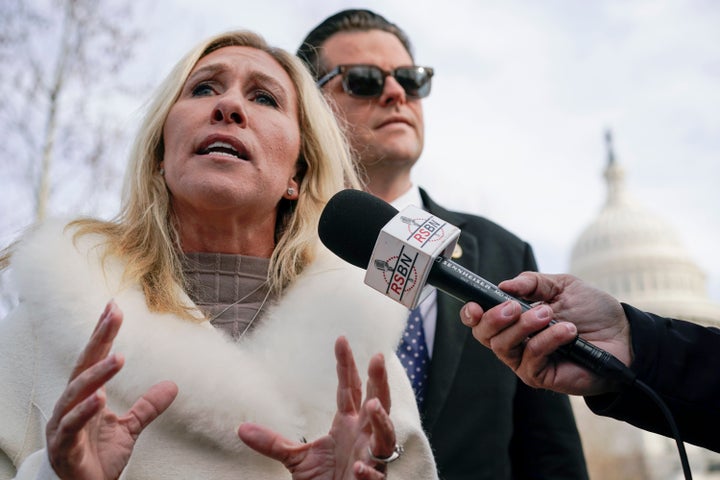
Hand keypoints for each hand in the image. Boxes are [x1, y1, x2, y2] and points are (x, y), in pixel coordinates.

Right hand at [45, 300, 177, 479]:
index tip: (114, 307)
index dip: (103, 333)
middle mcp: (71, 405)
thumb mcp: (129, 428)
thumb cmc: (97, 456)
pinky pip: (72, 426)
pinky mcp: (64, 446)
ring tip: (119, 358)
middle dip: (99, 339)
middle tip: (113, 313)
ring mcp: (64, 425)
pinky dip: (85, 411)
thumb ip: (147, 406)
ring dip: (97, 374)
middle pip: (84, 365)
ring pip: (77, 392)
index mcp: (86, 396)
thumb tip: (172, 385)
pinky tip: (100, 398)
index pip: (94, 358)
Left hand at [238, 336, 397, 479]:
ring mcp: (370, 455)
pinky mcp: (371, 479)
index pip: (349, 389)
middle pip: (377, 401)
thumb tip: (241, 428)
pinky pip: (374, 473)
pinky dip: (368, 469)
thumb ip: (273, 443)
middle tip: (377, 357)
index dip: (346, 365)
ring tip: (373, 405)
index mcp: (347, 423)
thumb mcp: (294, 459)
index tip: (341, 339)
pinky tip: (359, 465)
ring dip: (381, 419)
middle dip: (379, 380)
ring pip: (385, 433)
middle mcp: (363, 434)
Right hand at [460, 272, 631, 395]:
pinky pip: (531, 359)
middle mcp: (514, 341)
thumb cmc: (591, 310)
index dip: (471, 313)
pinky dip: (547, 340)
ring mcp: (525, 361)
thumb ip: (531, 283)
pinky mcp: (540, 377)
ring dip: (524, 326)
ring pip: (503, 347)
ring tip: (548, 314)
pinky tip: (568, 331)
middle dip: (495, 318)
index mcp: (513, 318)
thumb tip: (504, 285)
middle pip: (484, 335)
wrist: (623, 335)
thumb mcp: (560, 286)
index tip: (475, 304)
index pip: (480, 320)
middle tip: (515, 306)